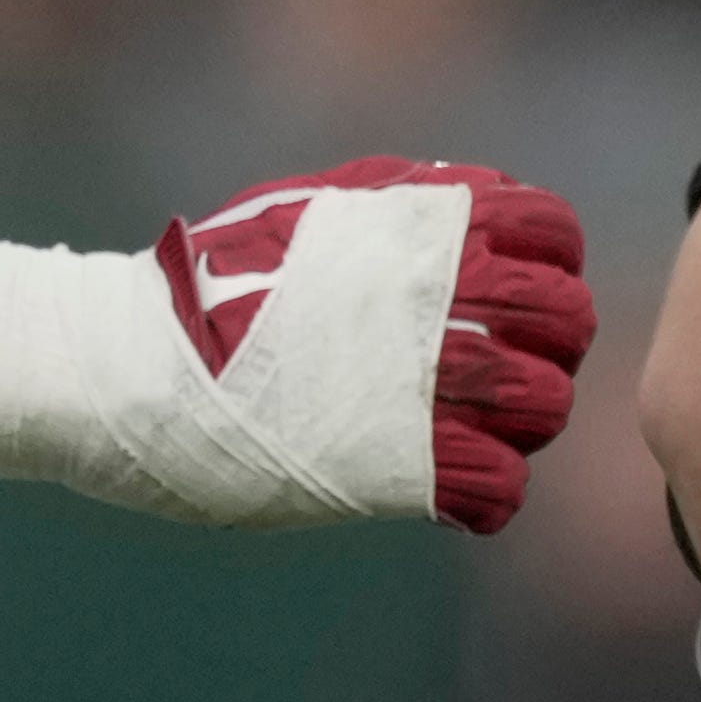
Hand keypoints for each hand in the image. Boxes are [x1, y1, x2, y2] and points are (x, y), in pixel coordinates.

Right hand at [0, 159, 598, 531]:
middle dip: (547, 350)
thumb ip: (407, 208)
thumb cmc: (215, 285)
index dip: (547, 270)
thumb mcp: (319, 209)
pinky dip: (489, 495)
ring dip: (522, 425)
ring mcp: (427, 382)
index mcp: (426, 226)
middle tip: (502, 375)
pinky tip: (450, 488)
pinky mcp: (402, 467)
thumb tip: (477, 206)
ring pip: (547, 407)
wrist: (132, 365)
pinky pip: (502, 489)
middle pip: (569, 323)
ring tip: (475, 433)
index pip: (554, 237)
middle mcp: (443, 296)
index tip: (510, 303)